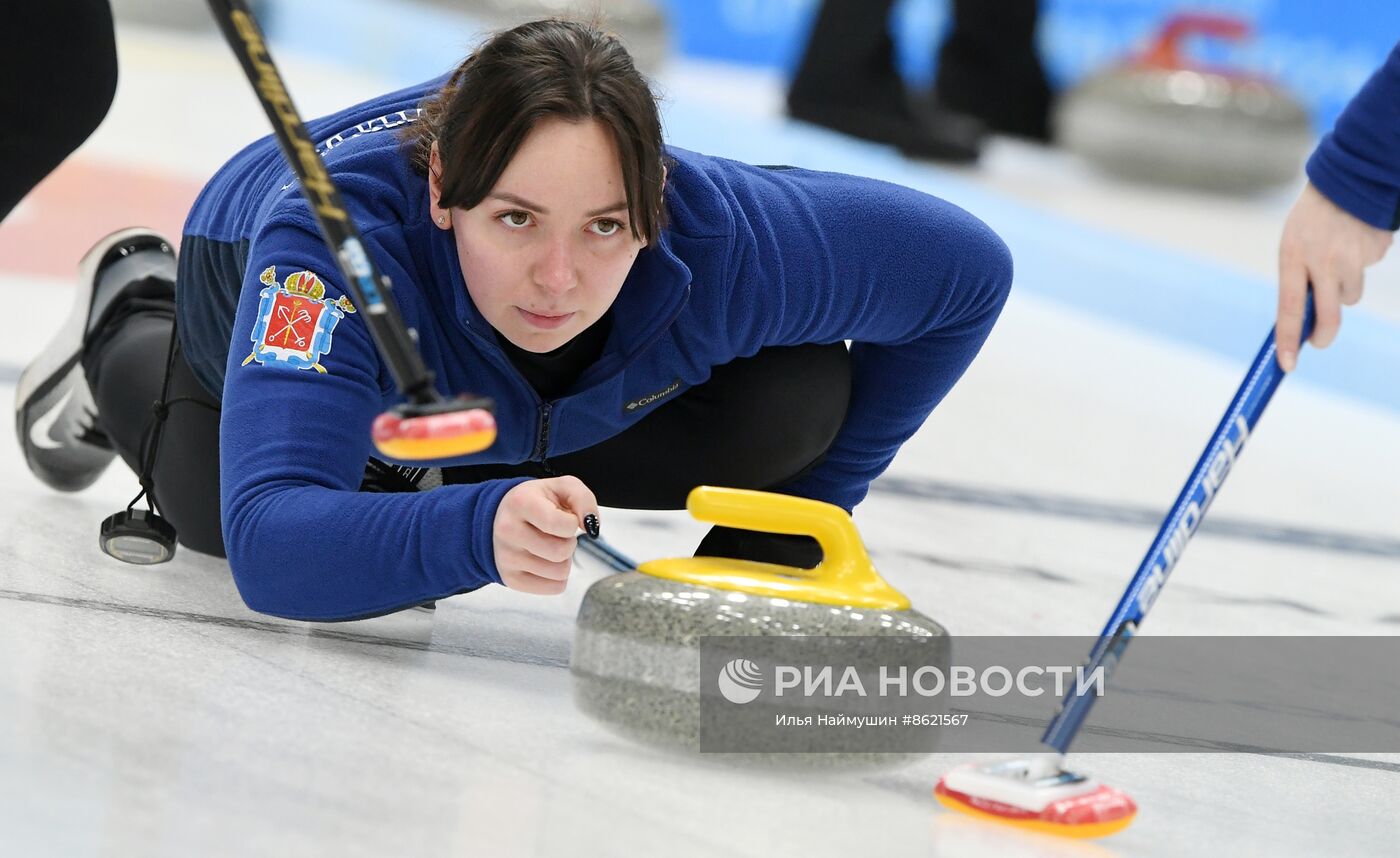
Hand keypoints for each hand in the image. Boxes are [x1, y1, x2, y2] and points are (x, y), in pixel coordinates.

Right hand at [493, 476, 597, 594]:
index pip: (561, 525)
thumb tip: (591, 527)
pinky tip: (546, 561)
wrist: (502, 515)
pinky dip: (559, 576)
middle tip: (559, 534)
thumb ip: (583, 499)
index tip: (565, 518)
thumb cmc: (538, 501)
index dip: (573, 524)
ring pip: (559, 573)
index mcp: (520, 503)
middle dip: (569, 543)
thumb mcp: (562, 487)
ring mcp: (506, 558)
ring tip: (552, 546)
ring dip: (565, 560)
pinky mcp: (511, 579)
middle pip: (560, 552)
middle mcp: (508, 530)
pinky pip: (555, 588)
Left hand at [1276, 182, 1392, 370]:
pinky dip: (1359, 266)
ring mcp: (1354, 257)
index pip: (1289, 308)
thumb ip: (1297, 280)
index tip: (1286, 364)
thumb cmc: (1311, 220)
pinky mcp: (1377, 251)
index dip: (1288, 339)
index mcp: (1294, 257)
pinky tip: (1353, 243)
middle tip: (1318, 342)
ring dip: (1342, 289)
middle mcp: (1324, 261)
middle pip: (1328, 316)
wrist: (1347, 180)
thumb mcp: (1292, 246)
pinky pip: (1366, 273)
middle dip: (1322, 335)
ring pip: (1349, 296)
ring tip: (1336, 260)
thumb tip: (1302, 320)